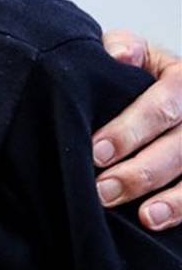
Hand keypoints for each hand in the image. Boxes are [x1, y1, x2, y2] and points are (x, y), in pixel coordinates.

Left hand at [93, 30, 181, 229]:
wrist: (154, 90)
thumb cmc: (132, 73)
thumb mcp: (129, 51)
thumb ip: (121, 48)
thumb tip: (119, 55)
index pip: (162, 107)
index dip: (129, 131)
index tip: (95, 152)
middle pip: (181, 147)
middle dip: (141, 172)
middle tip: (103, 190)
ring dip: (172, 200)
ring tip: (144, 216)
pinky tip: (158, 221)